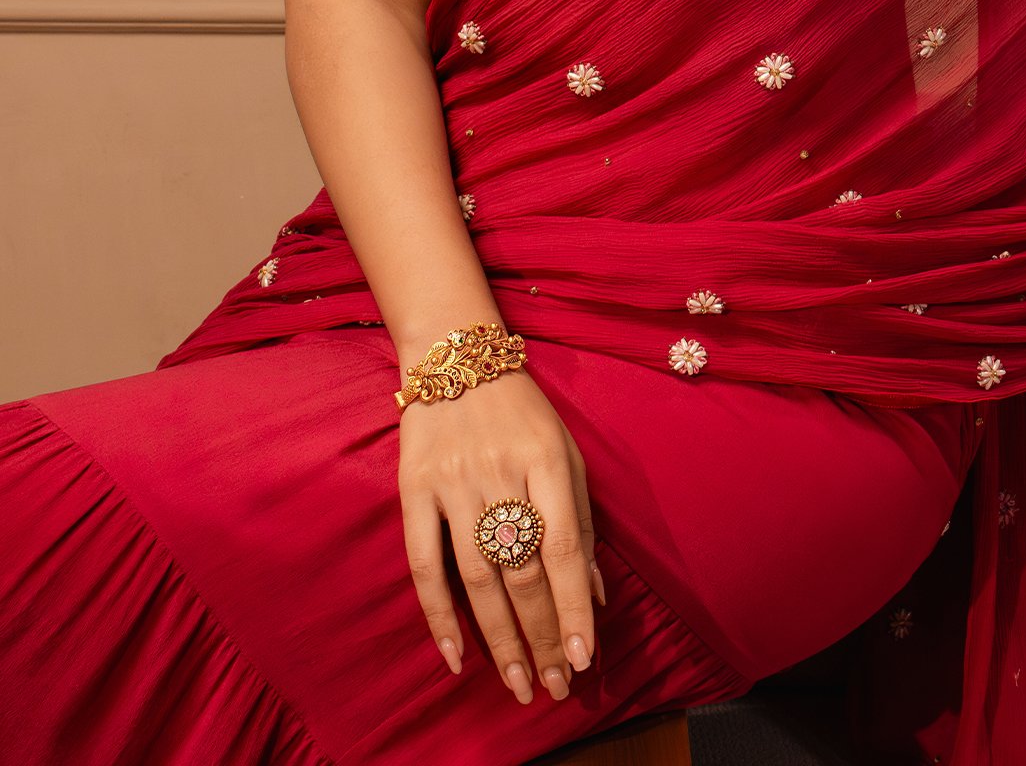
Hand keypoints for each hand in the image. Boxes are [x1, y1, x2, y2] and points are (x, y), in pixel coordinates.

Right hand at [398, 366, 603, 703]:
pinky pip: (423, 564)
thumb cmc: (522, 411)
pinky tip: (457, 657)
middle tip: (555, 686)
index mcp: (546, 459)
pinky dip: (438, 615)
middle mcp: (500, 472)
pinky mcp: (413, 490)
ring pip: (477, 577)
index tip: (585, 658)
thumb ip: (581, 518)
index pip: (564, 547)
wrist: (456, 356)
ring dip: (500, 638)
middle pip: (522, 570)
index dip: (574, 606)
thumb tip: (596, 593)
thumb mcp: (566, 451)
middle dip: (543, 635)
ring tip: (520, 682)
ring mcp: (453, 483)